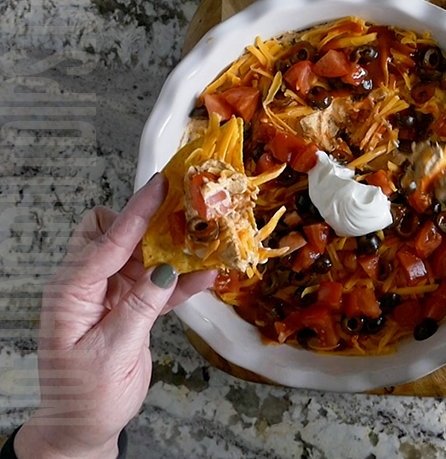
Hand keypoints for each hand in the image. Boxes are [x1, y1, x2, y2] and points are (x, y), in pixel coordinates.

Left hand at [15, 175, 215, 458]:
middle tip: (180, 212)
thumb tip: (166, 269)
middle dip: (144, 222)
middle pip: (111, 234)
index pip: (106, 244)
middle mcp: (87, 287)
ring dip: (168, 249)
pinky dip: (179, 281)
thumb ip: (140, 308)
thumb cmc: (86, 396)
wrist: (83, 427)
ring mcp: (108, 296)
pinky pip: (156, 285)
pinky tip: (206, 278)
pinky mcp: (129, 308)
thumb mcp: (113, 353)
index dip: (135, 213)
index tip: (158, 186)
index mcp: (71, 294)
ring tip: (203, 241)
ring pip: (138, 255)